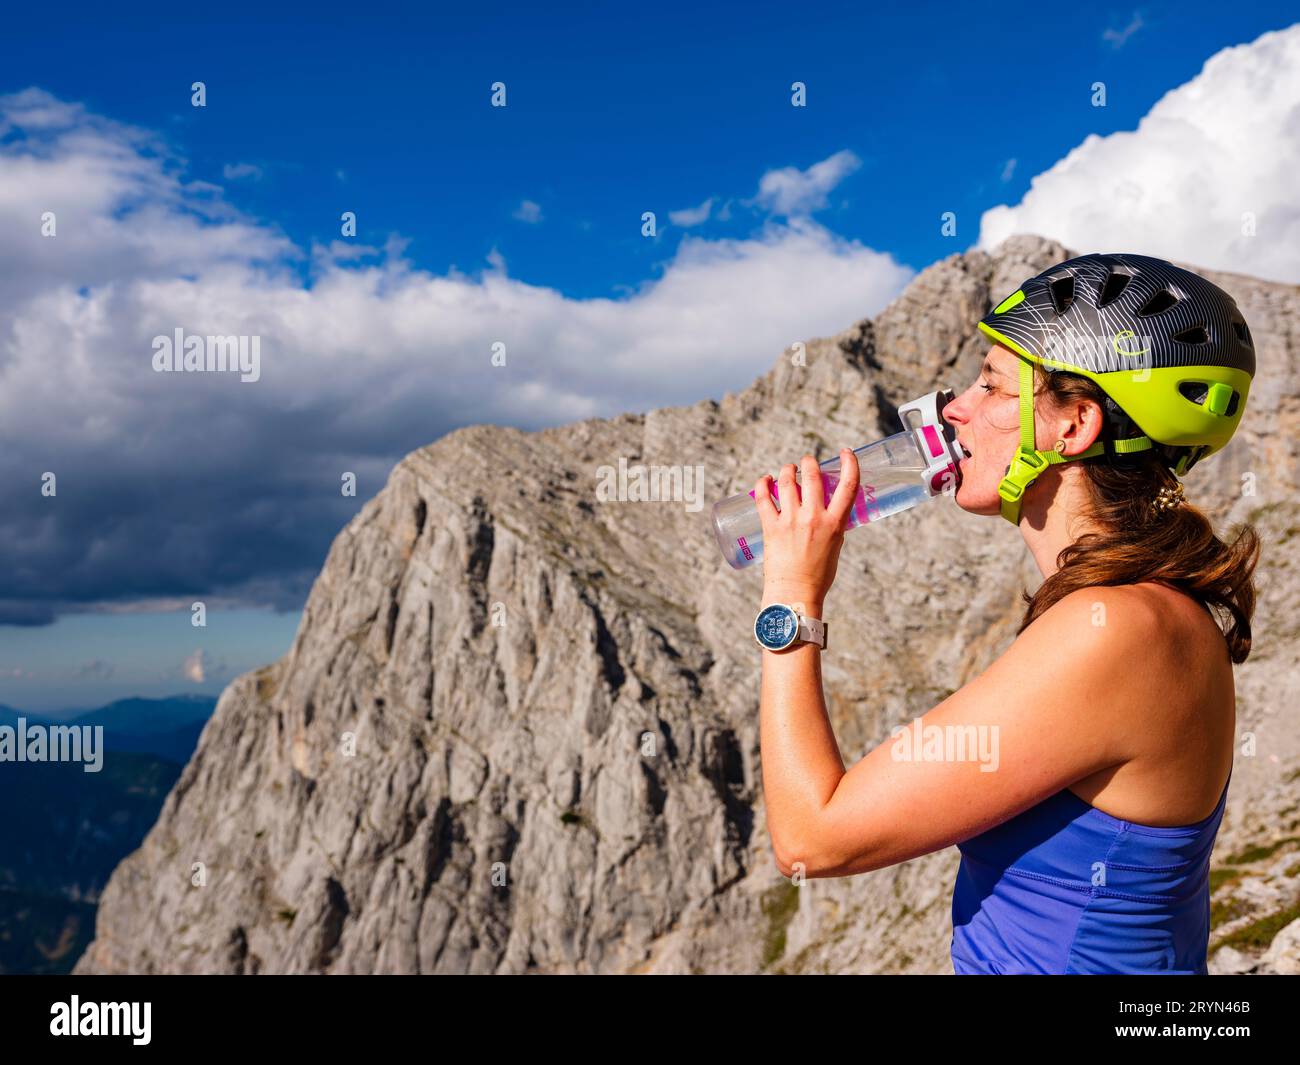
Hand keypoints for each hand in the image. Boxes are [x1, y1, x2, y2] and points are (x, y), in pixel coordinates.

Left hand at [754, 448, 859, 610]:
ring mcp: (791, 520)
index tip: (845, 452)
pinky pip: (763, 497)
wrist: (795, 593)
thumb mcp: (835, 546)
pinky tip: (766, 479)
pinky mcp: (771, 527)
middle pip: (812, 476)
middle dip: (809, 463)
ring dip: (788, 470)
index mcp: (835, 523)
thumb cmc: (818, 575)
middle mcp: (814, 517)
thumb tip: (827, 510)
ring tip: (788, 469)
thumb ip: (832, 525)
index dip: (849, 463)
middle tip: (807, 462)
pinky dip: (763, 483)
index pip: (848, 485)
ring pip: (787, 481)